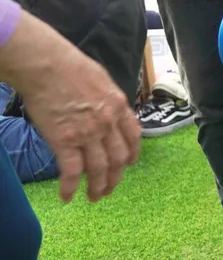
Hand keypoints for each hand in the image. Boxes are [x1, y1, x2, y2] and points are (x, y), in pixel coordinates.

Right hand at [0, 13, 140, 201]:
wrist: (48, 66)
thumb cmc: (72, 68)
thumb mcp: (103, 81)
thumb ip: (109, 101)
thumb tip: (109, 112)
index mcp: (119, 106)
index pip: (133, 137)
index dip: (132, 154)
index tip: (129, 165)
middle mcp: (108, 123)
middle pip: (118, 158)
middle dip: (115, 177)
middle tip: (109, 189)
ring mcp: (87, 134)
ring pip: (99, 169)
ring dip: (97, 187)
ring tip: (94, 197)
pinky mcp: (64, 141)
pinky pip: (71, 171)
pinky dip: (70, 187)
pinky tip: (67, 197)